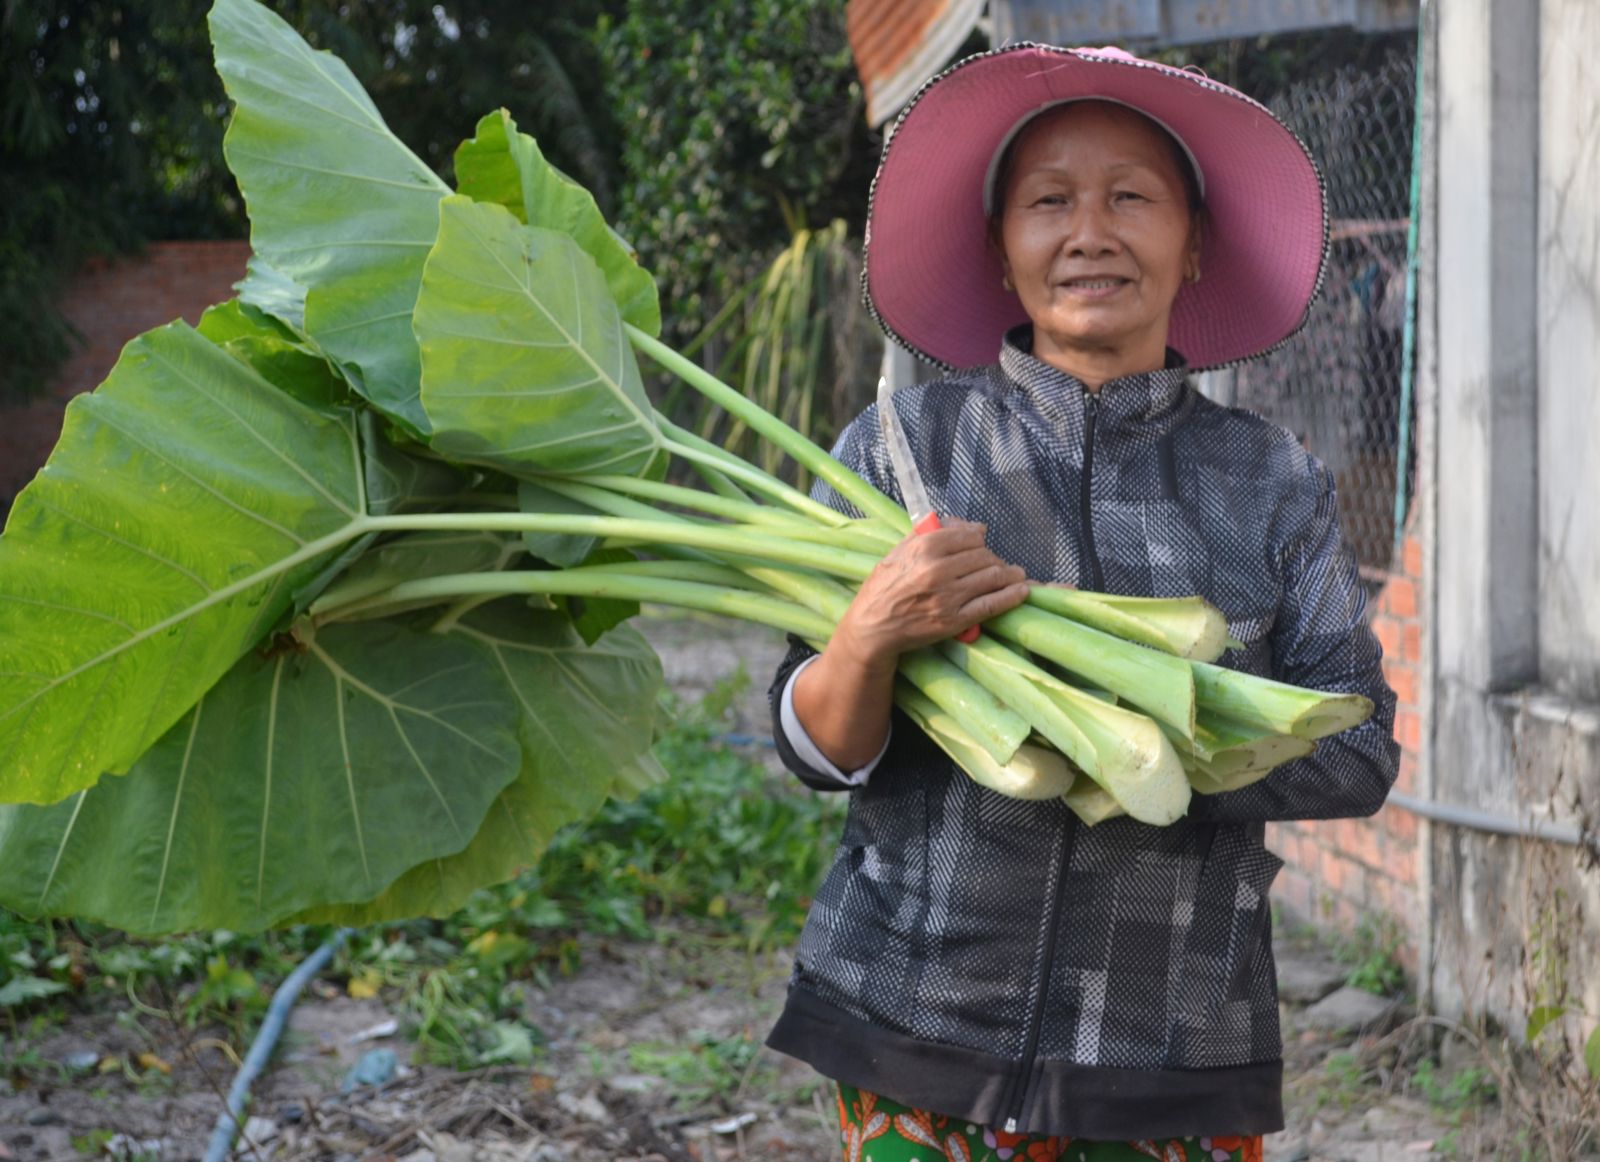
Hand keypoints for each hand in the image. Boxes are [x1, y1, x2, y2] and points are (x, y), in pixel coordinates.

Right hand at [833, 519, 1029, 670]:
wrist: (872, 628)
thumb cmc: (882, 589)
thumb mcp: (898, 552)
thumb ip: (929, 533)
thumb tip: (968, 525)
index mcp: (924, 549)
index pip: (968, 536)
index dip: (979, 539)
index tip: (981, 544)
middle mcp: (938, 570)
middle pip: (984, 556)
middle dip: (993, 558)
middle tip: (996, 563)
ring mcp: (948, 597)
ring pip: (993, 577)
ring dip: (1010, 574)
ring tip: (1015, 574)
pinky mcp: (955, 621)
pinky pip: (992, 604)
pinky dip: (1012, 596)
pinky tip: (1021, 591)